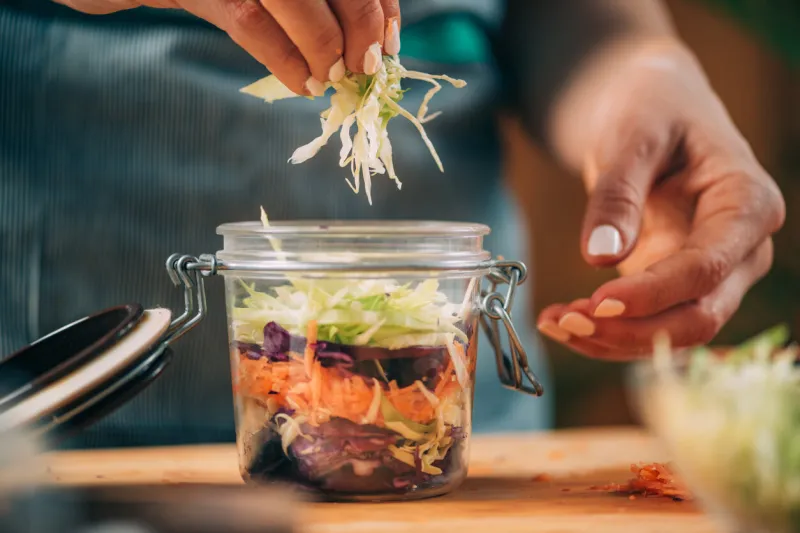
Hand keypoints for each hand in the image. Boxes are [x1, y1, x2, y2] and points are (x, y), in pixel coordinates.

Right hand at [56, 0, 400, 94]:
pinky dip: (284, 57)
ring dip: (324, 46)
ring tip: (332, 80)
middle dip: (359, 25)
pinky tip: (302, 84)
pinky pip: (250, 19)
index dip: (379, 4)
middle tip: (364, 68)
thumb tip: (358, 45)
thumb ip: (301, 6)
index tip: (388, 44)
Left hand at [537, 41, 785, 358]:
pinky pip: (648, 322)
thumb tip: (599, 257)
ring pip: (673, 332)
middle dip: (631, 330)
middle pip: (699, 316)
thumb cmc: (653, 110)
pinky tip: (562, 322)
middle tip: (567, 323)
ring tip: (554, 324)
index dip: (653, 293)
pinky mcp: (676, 285)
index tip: (597, 303)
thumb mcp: (633, 136)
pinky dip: (606, 331)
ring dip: (613, 340)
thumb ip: (619, 193)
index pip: (707, 267)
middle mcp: (741, 249)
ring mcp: (712, 273)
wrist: (654, 109)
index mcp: (747, 203)